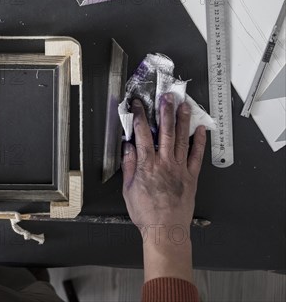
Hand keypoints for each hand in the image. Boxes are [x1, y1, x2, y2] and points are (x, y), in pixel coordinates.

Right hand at [122, 94, 205, 281]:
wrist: (165, 229)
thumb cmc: (146, 212)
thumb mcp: (128, 189)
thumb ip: (128, 166)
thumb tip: (127, 148)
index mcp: (146, 165)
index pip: (142, 134)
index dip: (140, 116)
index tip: (137, 104)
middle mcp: (164, 163)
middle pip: (165, 132)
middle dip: (165, 112)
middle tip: (166, 97)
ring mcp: (179, 168)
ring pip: (182, 139)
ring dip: (183, 121)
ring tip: (184, 105)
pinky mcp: (191, 176)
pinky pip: (196, 156)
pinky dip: (199, 142)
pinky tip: (200, 130)